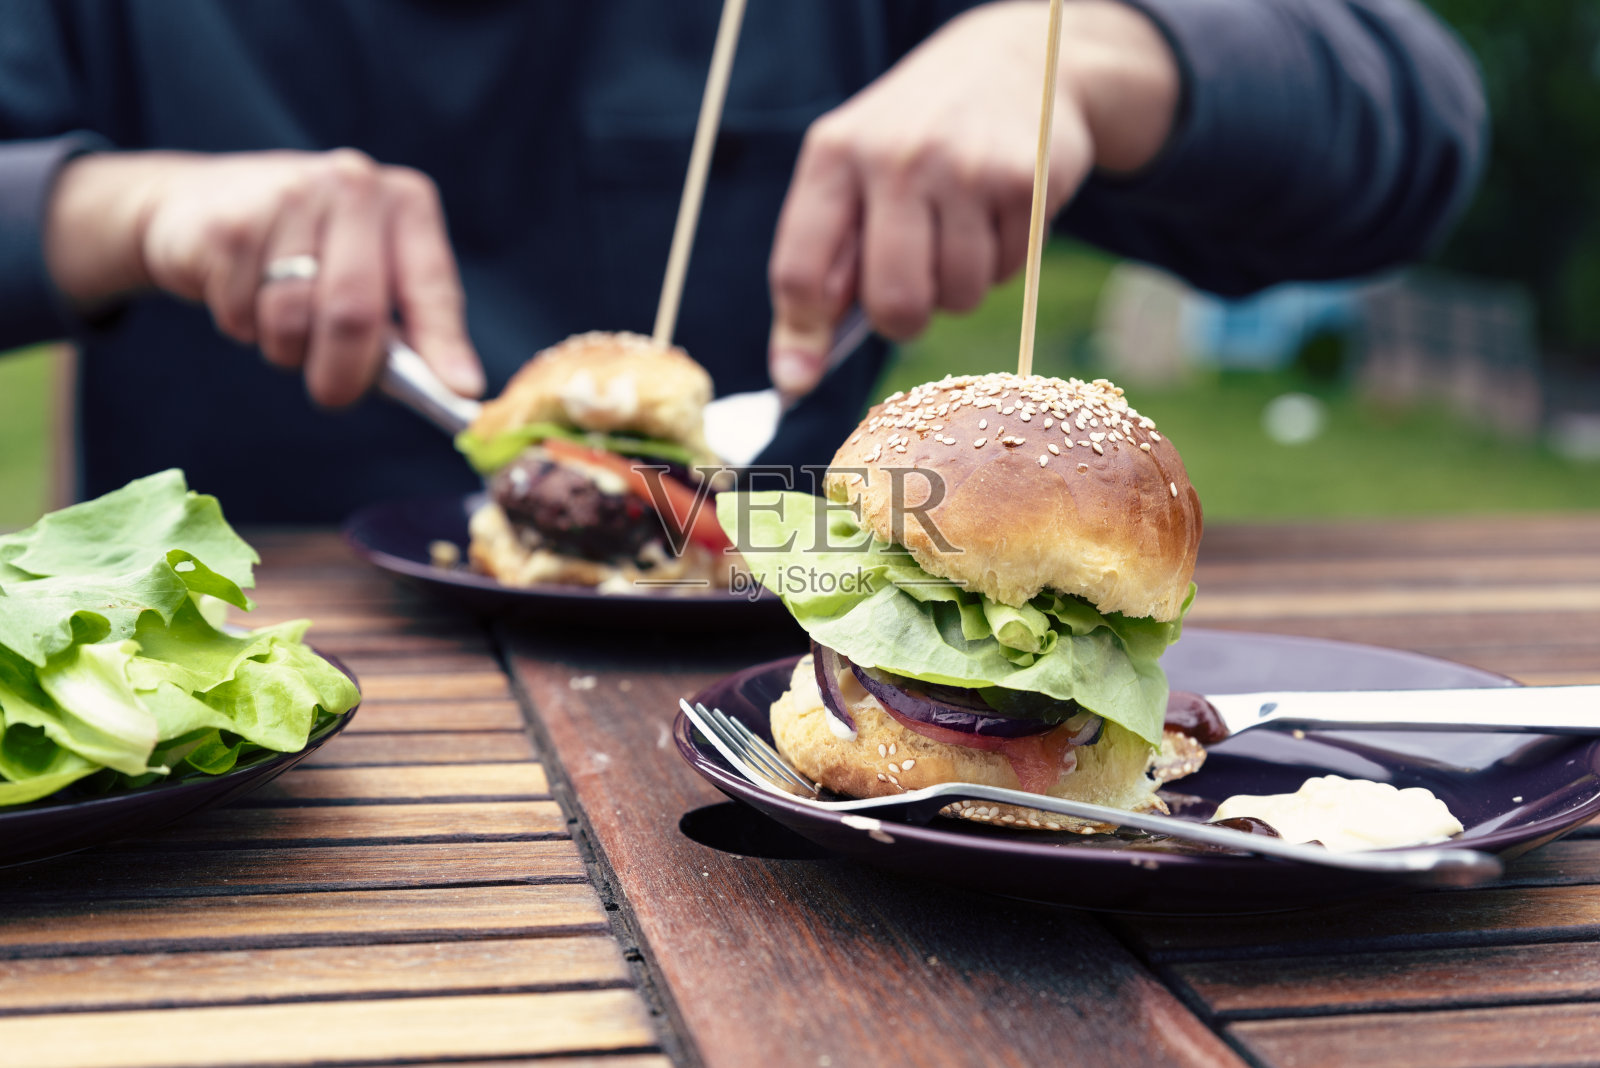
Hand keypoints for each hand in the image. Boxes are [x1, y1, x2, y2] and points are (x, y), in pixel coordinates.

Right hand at [45, 149, 482, 407]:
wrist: (197, 202)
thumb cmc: (306, 251)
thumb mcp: (370, 273)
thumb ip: (410, 327)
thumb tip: (456, 388)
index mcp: (405, 201)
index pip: (433, 283)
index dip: (444, 343)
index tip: (460, 390)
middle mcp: (354, 185)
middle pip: (355, 311)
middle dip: (345, 371)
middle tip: (335, 394)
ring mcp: (288, 196)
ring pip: (292, 320)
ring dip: (286, 349)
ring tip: (281, 323)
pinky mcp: (230, 222)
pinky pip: (242, 313)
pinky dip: (242, 326)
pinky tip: (241, 291)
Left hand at [767, 0, 1178, 396]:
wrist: (1009, 59)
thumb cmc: (911, 143)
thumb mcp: (849, 177)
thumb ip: (819, 269)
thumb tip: (792, 379)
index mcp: (832, 156)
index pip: (801, 273)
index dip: (801, 337)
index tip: (800, 378)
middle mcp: (895, 157)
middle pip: (893, 304)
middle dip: (903, 320)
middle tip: (910, 292)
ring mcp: (964, 167)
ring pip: (957, 297)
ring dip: (957, 289)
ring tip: (957, 235)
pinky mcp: (1026, 179)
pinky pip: (1006, 273)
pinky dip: (1001, 263)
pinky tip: (995, 214)